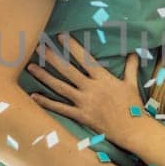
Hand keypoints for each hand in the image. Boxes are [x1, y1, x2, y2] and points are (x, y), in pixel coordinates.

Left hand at [28, 37, 145, 143]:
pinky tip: (34, 96)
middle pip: (67, 70)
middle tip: (39, 47)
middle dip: (52, 57)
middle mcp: (91, 88)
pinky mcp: (81, 116)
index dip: (72, 46)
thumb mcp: (131, 84)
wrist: (133, 129)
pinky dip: (46, 102)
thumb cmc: (133, 106)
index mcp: (103, 78)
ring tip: (31, 67)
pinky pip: (61, 108)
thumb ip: (130, 67)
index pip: (84, 58)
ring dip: (44, 77)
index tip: (60, 36)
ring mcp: (84, 102)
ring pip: (60, 87)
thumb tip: (134, 53)